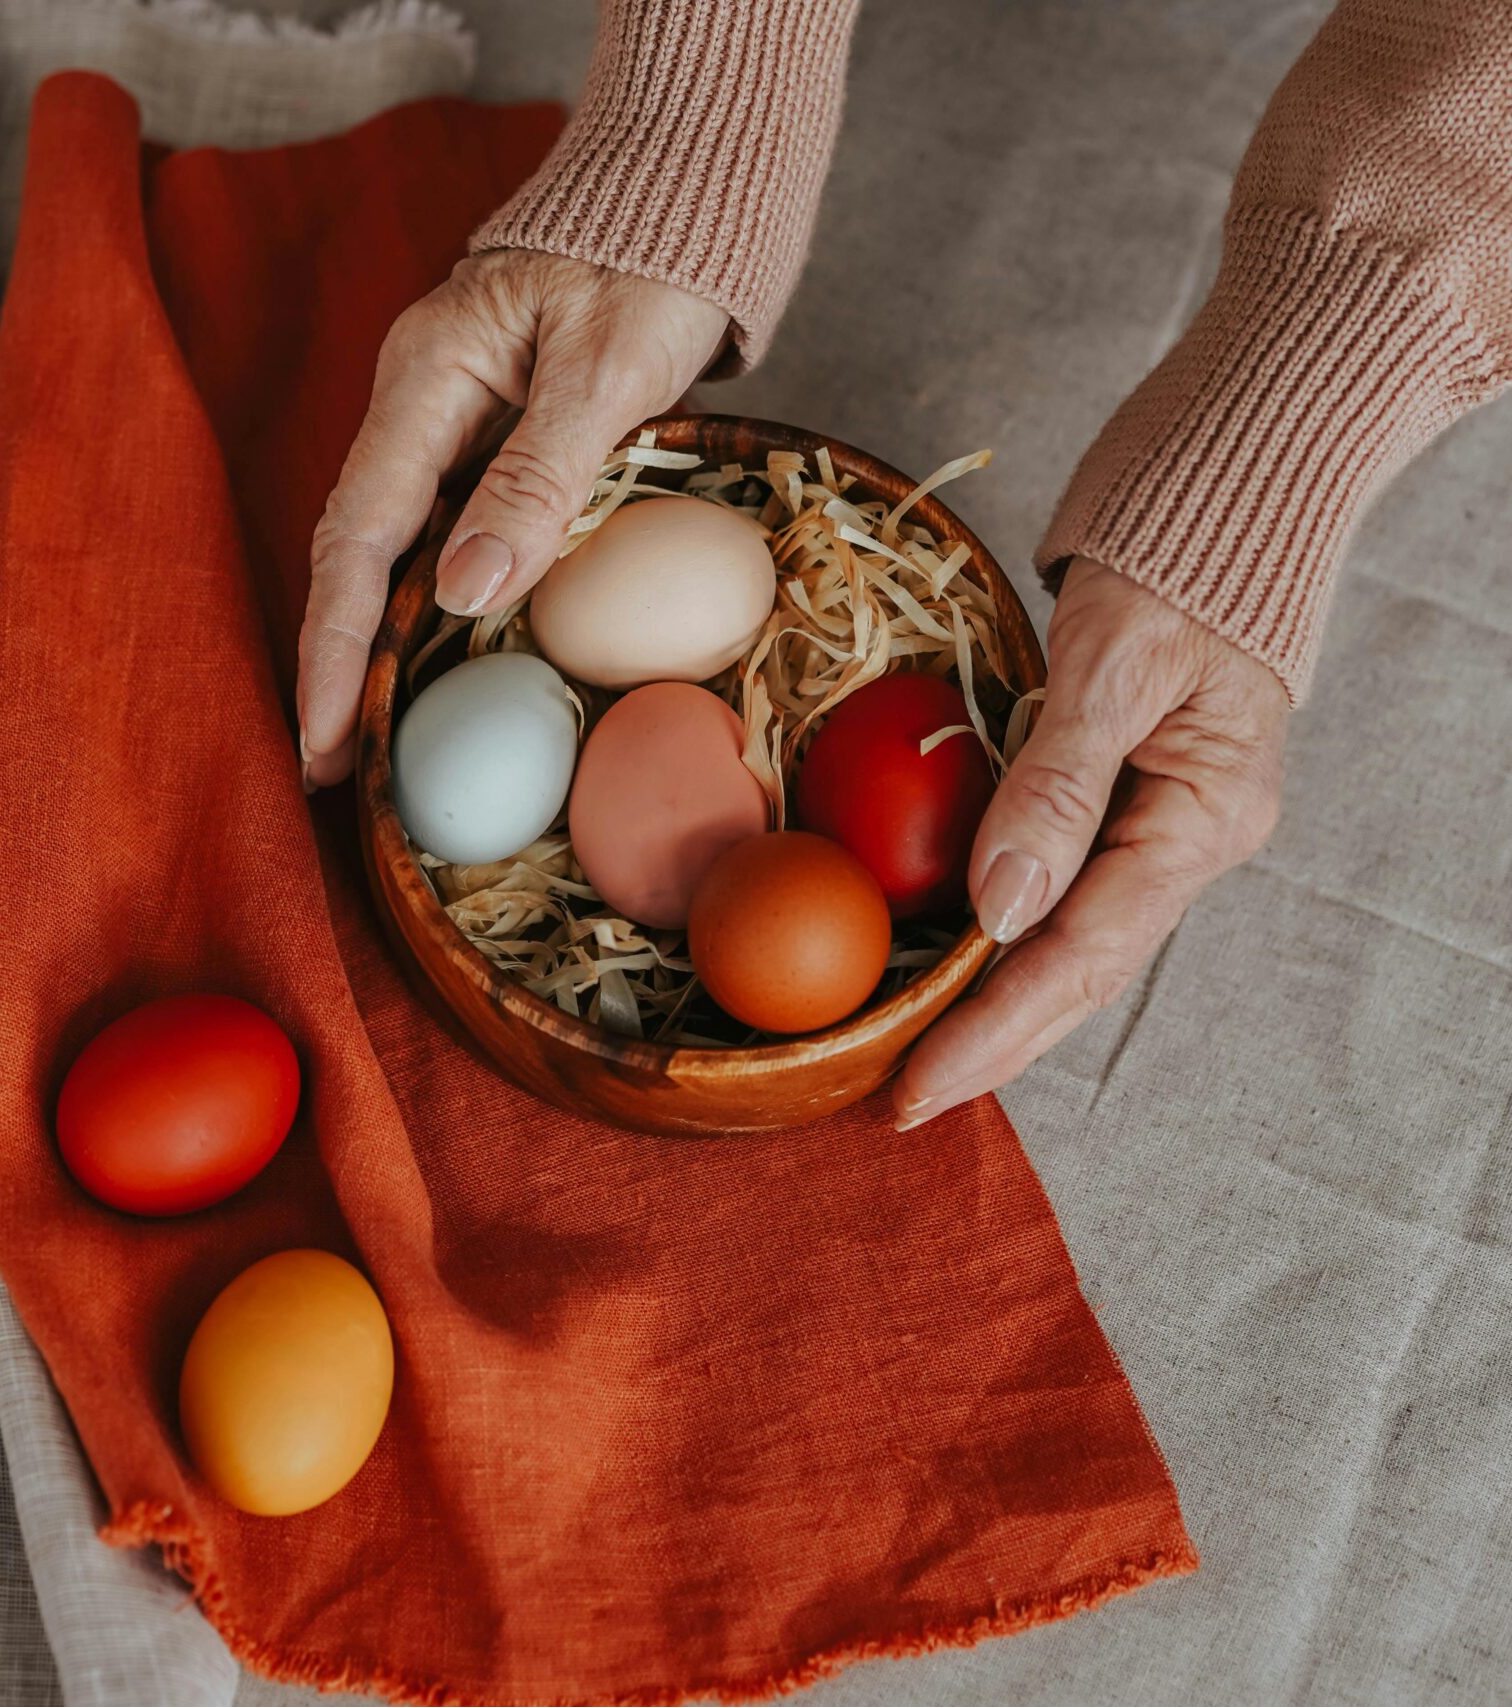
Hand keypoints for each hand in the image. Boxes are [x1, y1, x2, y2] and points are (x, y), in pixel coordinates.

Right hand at [299, 250, 728, 787]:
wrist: (683, 196)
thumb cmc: (655, 260)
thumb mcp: (608, 367)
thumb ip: (539, 477)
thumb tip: (466, 596)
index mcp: (426, 379)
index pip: (358, 536)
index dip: (335, 644)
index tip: (324, 735)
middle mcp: (420, 407)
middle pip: (359, 554)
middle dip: (339, 663)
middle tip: (331, 768)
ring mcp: (450, 424)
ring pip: (400, 552)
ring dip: (383, 647)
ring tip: (372, 743)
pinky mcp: (491, 441)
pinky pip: (451, 536)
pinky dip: (439, 610)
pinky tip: (442, 673)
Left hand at [896, 558, 1288, 1127]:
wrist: (1233, 489)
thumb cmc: (1176, 558)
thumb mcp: (1114, 661)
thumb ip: (1059, 782)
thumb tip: (999, 910)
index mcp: (1203, 818)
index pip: (1085, 955)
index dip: (998, 1029)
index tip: (919, 1084)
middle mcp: (1186, 839)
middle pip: (1078, 973)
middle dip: (989, 1044)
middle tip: (897, 1104)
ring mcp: (1158, 825)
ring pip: (1065, 942)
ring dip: (989, 1007)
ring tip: (905, 1062)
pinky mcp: (1123, 801)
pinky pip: (1054, 891)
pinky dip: (996, 940)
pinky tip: (940, 971)